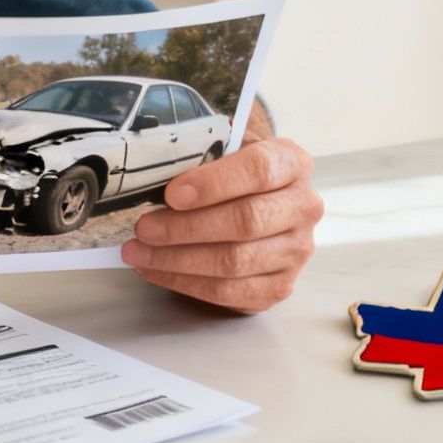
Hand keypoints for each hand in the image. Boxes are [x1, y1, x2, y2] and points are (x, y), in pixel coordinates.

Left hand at [121, 136, 321, 312]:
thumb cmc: (232, 172)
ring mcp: (296, 250)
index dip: (214, 183)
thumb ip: (198, 158)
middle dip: (185, 227)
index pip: (258, 170)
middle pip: (245, 221)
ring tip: (139, 251)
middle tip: (144, 228)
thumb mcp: (223, 150)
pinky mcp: (280, 286)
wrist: (259, 197)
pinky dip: (185, 282)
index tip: (172, 194)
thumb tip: (149, 177)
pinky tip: (156, 269)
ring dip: (178, 259)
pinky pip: (229, 292)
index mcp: (291, 163)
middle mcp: (303, 207)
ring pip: (235, 261)